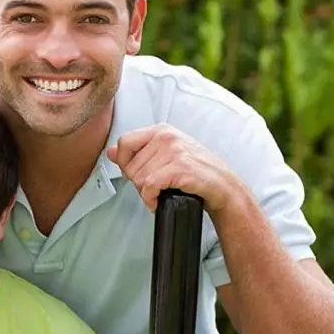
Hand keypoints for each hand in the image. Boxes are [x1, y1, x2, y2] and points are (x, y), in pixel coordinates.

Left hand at [107, 123, 241, 214]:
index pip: (124, 143)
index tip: (139, 174)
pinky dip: (150, 199)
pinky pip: (149, 187)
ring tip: (162, 192)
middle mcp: (167, 136)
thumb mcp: (164, 157)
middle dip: (139, 183)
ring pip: (138, 179)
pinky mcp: (180, 167)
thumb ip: (137, 153)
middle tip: (158, 187)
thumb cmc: (193, 173)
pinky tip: (158, 202)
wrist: (222, 186)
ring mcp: (174, 150)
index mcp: (161, 131)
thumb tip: (110, 152)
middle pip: (130, 166)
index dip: (126, 164)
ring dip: (147, 193)